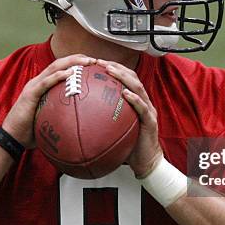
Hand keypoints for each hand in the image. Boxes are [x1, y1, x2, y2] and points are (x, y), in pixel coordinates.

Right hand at [2, 54, 95, 147]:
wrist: (12, 138)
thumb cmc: (31, 132)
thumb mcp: (50, 120)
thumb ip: (63, 116)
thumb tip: (82, 123)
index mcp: (43, 86)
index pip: (61, 69)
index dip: (76, 64)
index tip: (93, 65)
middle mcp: (38, 82)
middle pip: (59, 64)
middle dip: (77, 58)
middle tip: (94, 60)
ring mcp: (33, 86)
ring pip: (54, 68)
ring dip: (71, 62)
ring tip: (86, 61)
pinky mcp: (30, 94)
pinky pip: (46, 82)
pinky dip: (58, 76)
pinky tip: (70, 73)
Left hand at [96, 59, 162, 177]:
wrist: (146, 163)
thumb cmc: (128, 147)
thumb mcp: (111, 130)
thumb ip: (99, 121)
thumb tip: (74, 118)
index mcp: (134, 101)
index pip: (124, 78)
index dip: (111, 68)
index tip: (94, 63)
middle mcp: (143, 102)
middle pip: (131, 77)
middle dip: (116, 67)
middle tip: (99, 62)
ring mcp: (148, 110)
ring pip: (138, 88)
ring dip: (124, 77)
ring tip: (111, 71)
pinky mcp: (151, 122)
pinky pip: (143, 108)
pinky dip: (135, 99)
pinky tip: (125, 94)